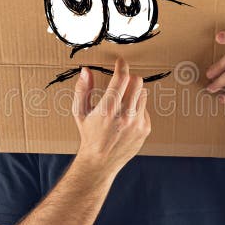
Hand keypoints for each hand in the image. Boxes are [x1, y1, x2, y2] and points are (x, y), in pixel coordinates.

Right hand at [73, 58, 150, 173]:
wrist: (100, 162)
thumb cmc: (88, 135)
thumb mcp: (79, 112)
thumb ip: (82, 89)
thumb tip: (86, 70)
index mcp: (107, 109)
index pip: (121, 79)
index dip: (122, 66)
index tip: (120, 62)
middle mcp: (124, 115)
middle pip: (137, 82)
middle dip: (130, 78)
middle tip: (122, 81)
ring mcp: (137, 123)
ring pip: (143, 94)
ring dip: (134, 92)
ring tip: (122, 101)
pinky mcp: (145, 129)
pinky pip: (145, 109)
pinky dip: (137, 107)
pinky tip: (126, 117)